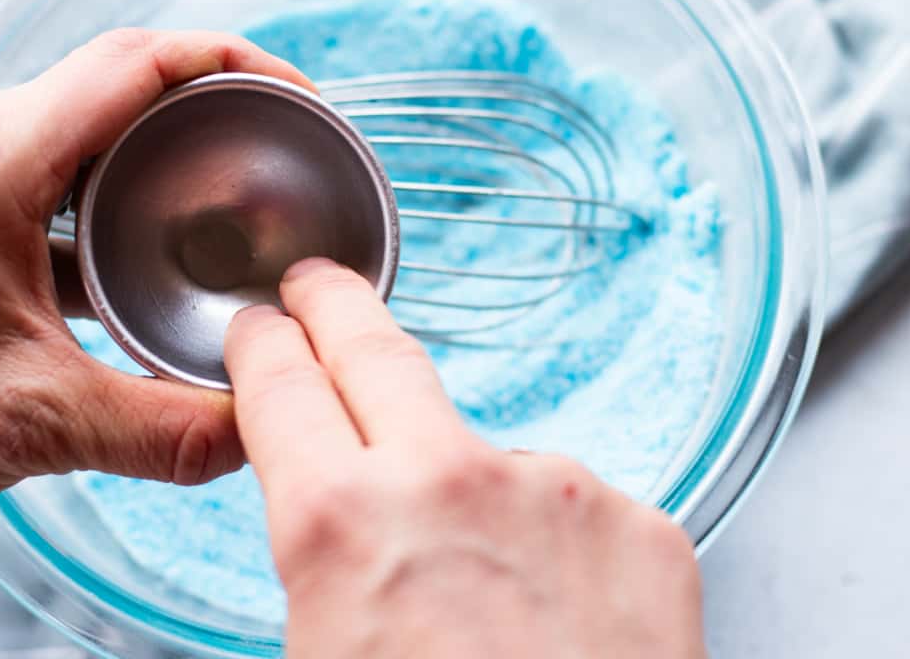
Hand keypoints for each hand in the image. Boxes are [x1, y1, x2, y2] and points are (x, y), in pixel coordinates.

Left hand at [0, 28, 313, 519]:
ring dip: (162, 159)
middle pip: (123, 85)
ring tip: (228, 202)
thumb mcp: (25, 421)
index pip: (138, 64)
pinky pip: (57, 173)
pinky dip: (115, 201)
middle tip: (280, 153)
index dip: (235, 64)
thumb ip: (158, 429)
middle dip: (213, 111)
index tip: (299, 97)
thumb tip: (254, 432)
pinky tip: (146, 260)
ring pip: (90, 128)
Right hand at [225, 258, 706, 658]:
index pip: (282, 387)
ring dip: (470, 492)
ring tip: (481, 597)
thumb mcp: (318, 656)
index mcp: (343, 525)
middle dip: (336, 306)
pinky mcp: (645, 522)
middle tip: (321, 287)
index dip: (263, 349)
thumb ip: (324, 571)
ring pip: (488, 454)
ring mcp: (562, 489)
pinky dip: (557, 547)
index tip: (264, 327)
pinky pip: (576, 509)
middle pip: (377, 348)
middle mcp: (453, 478)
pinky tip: (558, 622)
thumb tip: (332, 542)